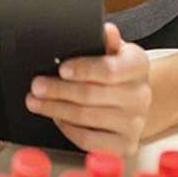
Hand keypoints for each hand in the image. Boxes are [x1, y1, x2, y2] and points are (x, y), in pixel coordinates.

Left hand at [25, 23, 153, 154]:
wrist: (133, 100)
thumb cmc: (116, 70)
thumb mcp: (113, 50)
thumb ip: (106, 41)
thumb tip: (105, 30)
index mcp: (138, 65)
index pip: (110, 70)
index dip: (84, 70)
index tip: (61, 69)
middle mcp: (141, 96)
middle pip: (92, 95)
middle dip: (58, 90)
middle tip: (36, 86)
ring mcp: (135, 123)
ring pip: (86, 118)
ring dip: (56, 109)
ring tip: (36, 102)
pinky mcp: (125, 145)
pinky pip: (89, 140)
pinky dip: (68, 129)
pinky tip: (56, 118)